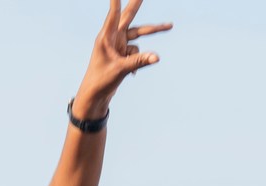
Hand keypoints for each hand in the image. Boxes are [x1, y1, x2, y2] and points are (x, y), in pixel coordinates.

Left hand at [74, 0, 168, 119]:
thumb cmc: (101, 81)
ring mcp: (118, 45)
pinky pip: (136, 53)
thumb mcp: (121, 70)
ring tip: (170, 26)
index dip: (116, 2)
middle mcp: (112, 38)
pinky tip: (132, 74)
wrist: (95, 96)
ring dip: (152, 32)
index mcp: (106, 37)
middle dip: (137, 4)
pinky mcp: (122, 54)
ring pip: (138, 35)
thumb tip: (157, 57)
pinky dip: (138, 61)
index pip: (114, 15)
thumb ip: (139, 61)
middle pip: (129, 17)